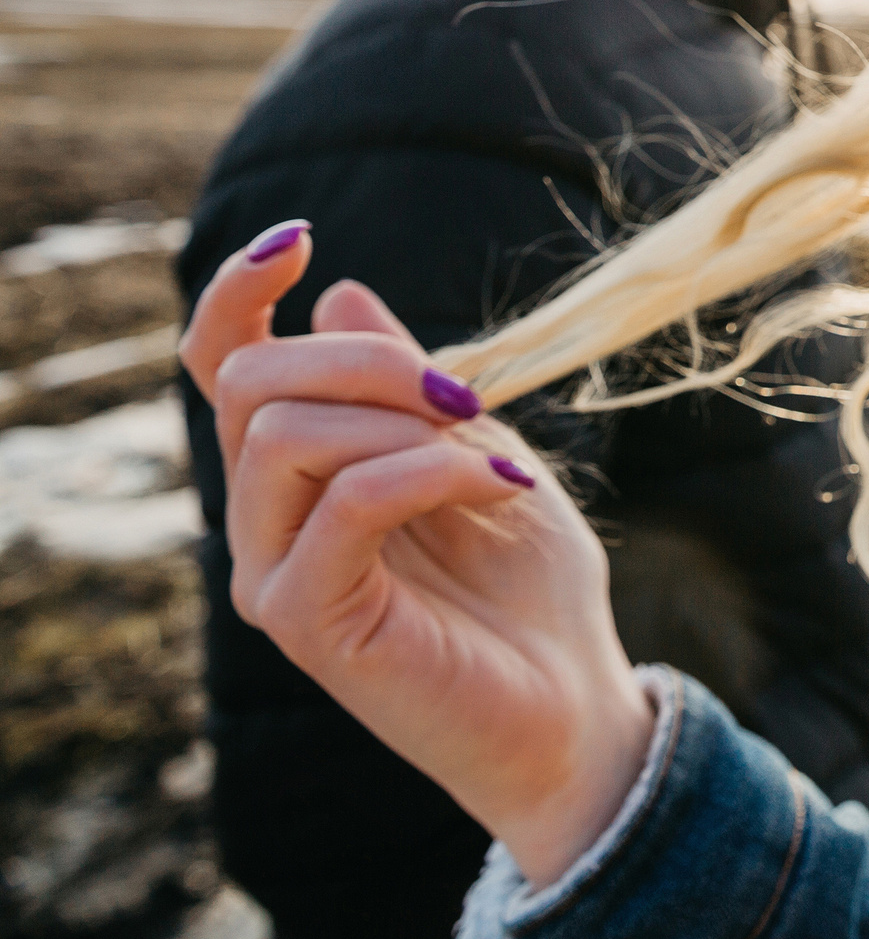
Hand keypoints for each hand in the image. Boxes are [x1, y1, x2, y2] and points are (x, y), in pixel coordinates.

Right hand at [181, 222, 654, 886]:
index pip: (223, 368)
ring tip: (489, 455)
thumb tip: (341, 296)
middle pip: (250, 386)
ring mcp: (274, 575)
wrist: (575, 701)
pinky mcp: (307, 624)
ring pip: (284, 438)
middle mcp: (263, 522)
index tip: (299, 238)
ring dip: (402, 421)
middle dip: (366, 362)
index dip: (237, 294)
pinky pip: (343, 503)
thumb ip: (408, 385)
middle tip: (468, 395)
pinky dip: (427, 472)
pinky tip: (496, 484)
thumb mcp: (479, 449)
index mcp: (297, 473)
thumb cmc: (531, 584)